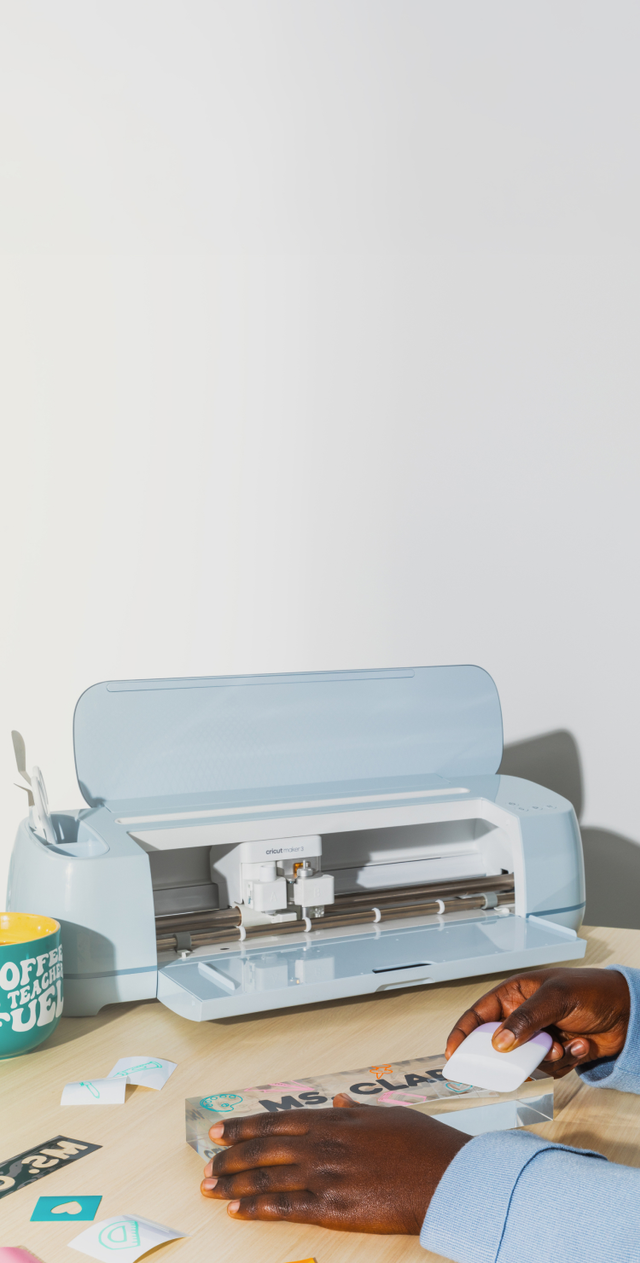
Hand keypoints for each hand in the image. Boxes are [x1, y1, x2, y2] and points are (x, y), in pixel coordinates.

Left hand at [200, 1093, 468, 1232]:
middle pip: (265, 1148)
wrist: (447, 1176)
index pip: (277, 1120)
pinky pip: (286, 1207)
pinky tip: (238, 1210)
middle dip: (231, 1156)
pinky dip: (258, 1207)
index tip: (221, 1130)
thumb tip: (338, 1102)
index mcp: (336, 1120)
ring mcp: (327, 1175)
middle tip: (208, 1163)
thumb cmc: (424, 1144)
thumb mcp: (388, 1114)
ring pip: (268, 1177)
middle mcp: (324, 1144)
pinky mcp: (334, 1207)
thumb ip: (356, 1111)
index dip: (245, 1126)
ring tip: (211, 1188)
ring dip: (235, 1182)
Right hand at [446, 967, 629, 1077]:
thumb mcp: (555, 997)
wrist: (628, 1011)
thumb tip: (499, 1043)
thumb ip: (526, 1018)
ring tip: (563, 1046)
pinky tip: (580, 1046)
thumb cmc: (591, 990)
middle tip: (519, 1063)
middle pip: (498, 1046)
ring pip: (524, 1063)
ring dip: (545, 1060)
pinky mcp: (556, 1056)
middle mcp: (523, 1018)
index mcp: (514, 995)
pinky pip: (548, 1071)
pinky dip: (565, 1063)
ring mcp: (539, 1038)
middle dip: (511, 1057)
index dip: (462, 1035)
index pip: (478, 1015)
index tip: (452, 1056)